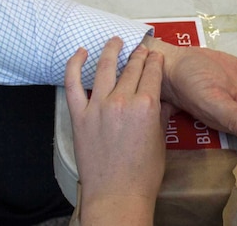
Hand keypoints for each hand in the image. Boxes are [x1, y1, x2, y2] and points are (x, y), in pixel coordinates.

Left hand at [65, 37, 165, 224]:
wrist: (117, 195)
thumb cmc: (143, 174)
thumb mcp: (160, 141)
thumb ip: (160, 116)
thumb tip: (163, 102)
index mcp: (147, 106)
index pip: (152, 73)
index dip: (154, 62)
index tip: (155, 55)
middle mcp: (123, 101)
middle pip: (131, 68)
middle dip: (137, 55)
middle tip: (139, 47)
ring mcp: (98, 107)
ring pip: (104, 68)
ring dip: (110, 50)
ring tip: (114, 41)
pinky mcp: (80, 116)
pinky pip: (73, 84)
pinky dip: (74, 65)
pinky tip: (80, 53)